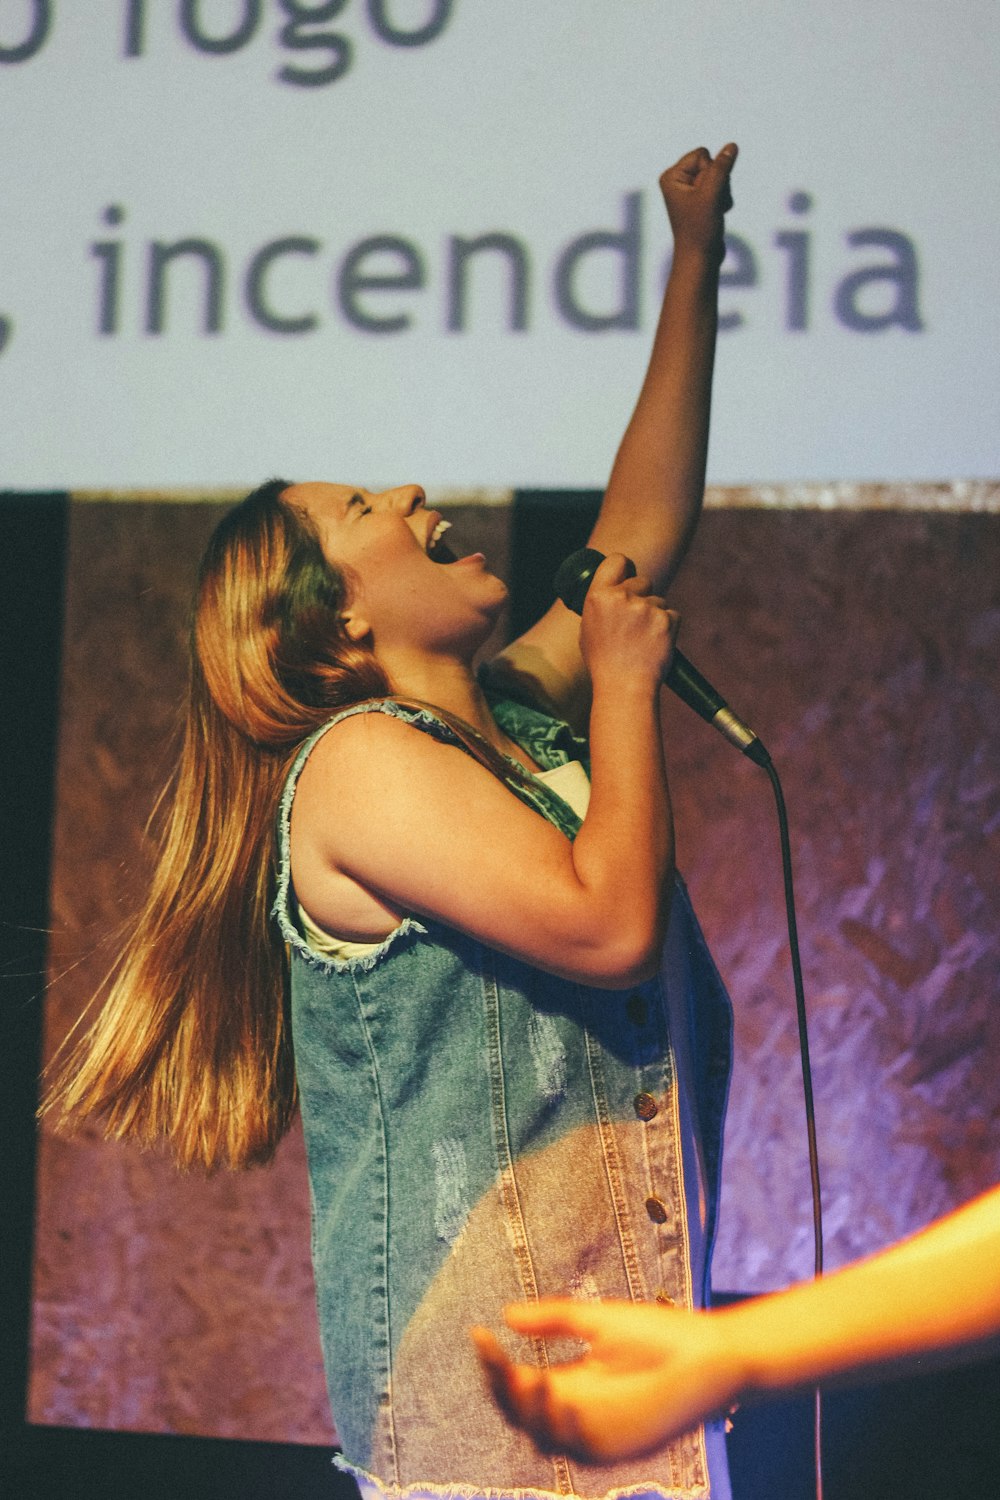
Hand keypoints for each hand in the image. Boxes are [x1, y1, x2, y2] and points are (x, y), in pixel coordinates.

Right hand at [473, 1298, 742, 1464]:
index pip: (517, 1382)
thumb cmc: (659, 1334)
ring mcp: (595, 1431)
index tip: (479, 1334)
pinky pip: (578, 1449)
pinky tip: (560, 1397)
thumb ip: (555, 1319)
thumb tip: (505, 1315)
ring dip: (530, 1410)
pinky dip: (562, 1428)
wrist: (710, 1354)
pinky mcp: (618, 1446)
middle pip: (520, 1413)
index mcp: (568, 1380)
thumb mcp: (598, 1321)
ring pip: (542, 1435)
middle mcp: (575, 1410)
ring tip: (529, 1378)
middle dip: (502, 1388)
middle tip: (495, 1358)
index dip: (494, 1364)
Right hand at [579, 553, 678, 695]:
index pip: (616, 561)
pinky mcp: (667, 619)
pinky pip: (672, 615)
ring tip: (643, 641)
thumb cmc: (604, 663)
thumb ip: (601, 605)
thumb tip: (614, 591)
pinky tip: (655, 644)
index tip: (629, 575)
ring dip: (655, 615)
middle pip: (642, 581)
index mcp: (598, 597)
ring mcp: (646, 608)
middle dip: (643, 596)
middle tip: (636, 622)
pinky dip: (668, 627)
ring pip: (659, 600)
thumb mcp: (588, 629)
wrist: (624, 687)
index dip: (625, 567)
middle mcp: (622, 597)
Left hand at [659, 143, 737, 262]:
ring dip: (722, 193)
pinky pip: (721, 187)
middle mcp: (678, 181)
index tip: (702, 195)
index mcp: (671, 176)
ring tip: (713, 211)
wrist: (700, 258)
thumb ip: (721, 167)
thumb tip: (731, 146)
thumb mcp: (712, 193)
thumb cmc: (700, 228)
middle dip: (718, 183)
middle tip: (709, 205)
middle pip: (711, 163)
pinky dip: (723, 200)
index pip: (702, 154)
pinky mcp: (701, 200)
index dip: (709, 172)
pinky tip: (717, 214)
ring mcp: (689, 190)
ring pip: (719, 175)